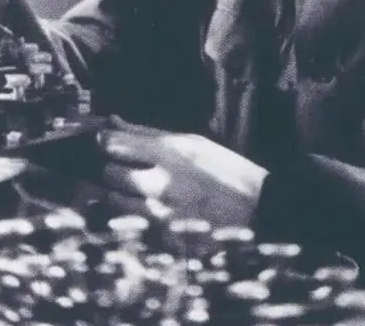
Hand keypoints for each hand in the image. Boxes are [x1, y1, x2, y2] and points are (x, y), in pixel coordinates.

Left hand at [98, 116, 268, 227]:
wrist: (258, 209)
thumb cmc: (224, 169)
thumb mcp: (192, 142)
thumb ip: (148, 133)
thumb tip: (113, 122)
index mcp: (171, 155)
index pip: (117, 145)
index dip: (106, 143)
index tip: (106, 143)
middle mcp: (163, 186)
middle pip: (110, 174)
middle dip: (112, 169)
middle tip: (123, 168)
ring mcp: (162, 217)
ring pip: (115, 201)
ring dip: (119, 194)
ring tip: (139, 189)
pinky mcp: (165, 242)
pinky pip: (133, 224)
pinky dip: (136, 216)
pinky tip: (152, 210)